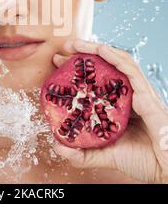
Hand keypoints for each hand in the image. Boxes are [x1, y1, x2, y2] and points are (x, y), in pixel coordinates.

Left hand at [52, 39, 167, 182]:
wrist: (165, 169)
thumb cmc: (140, 160)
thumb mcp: (104, 155)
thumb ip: (81, 152)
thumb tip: (57, 145)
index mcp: (115, 105)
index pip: (94, 80)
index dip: (77, 70)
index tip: (58, 65)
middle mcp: (126, 95)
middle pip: (104, 67)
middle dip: (83, 54)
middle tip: (64, 48)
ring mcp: (137, 92)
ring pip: (117, 62)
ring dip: (96, 49)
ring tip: (77, 43)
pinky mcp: (146, 94)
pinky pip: (130, 70)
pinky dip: (115, 57)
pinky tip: (100, 50)